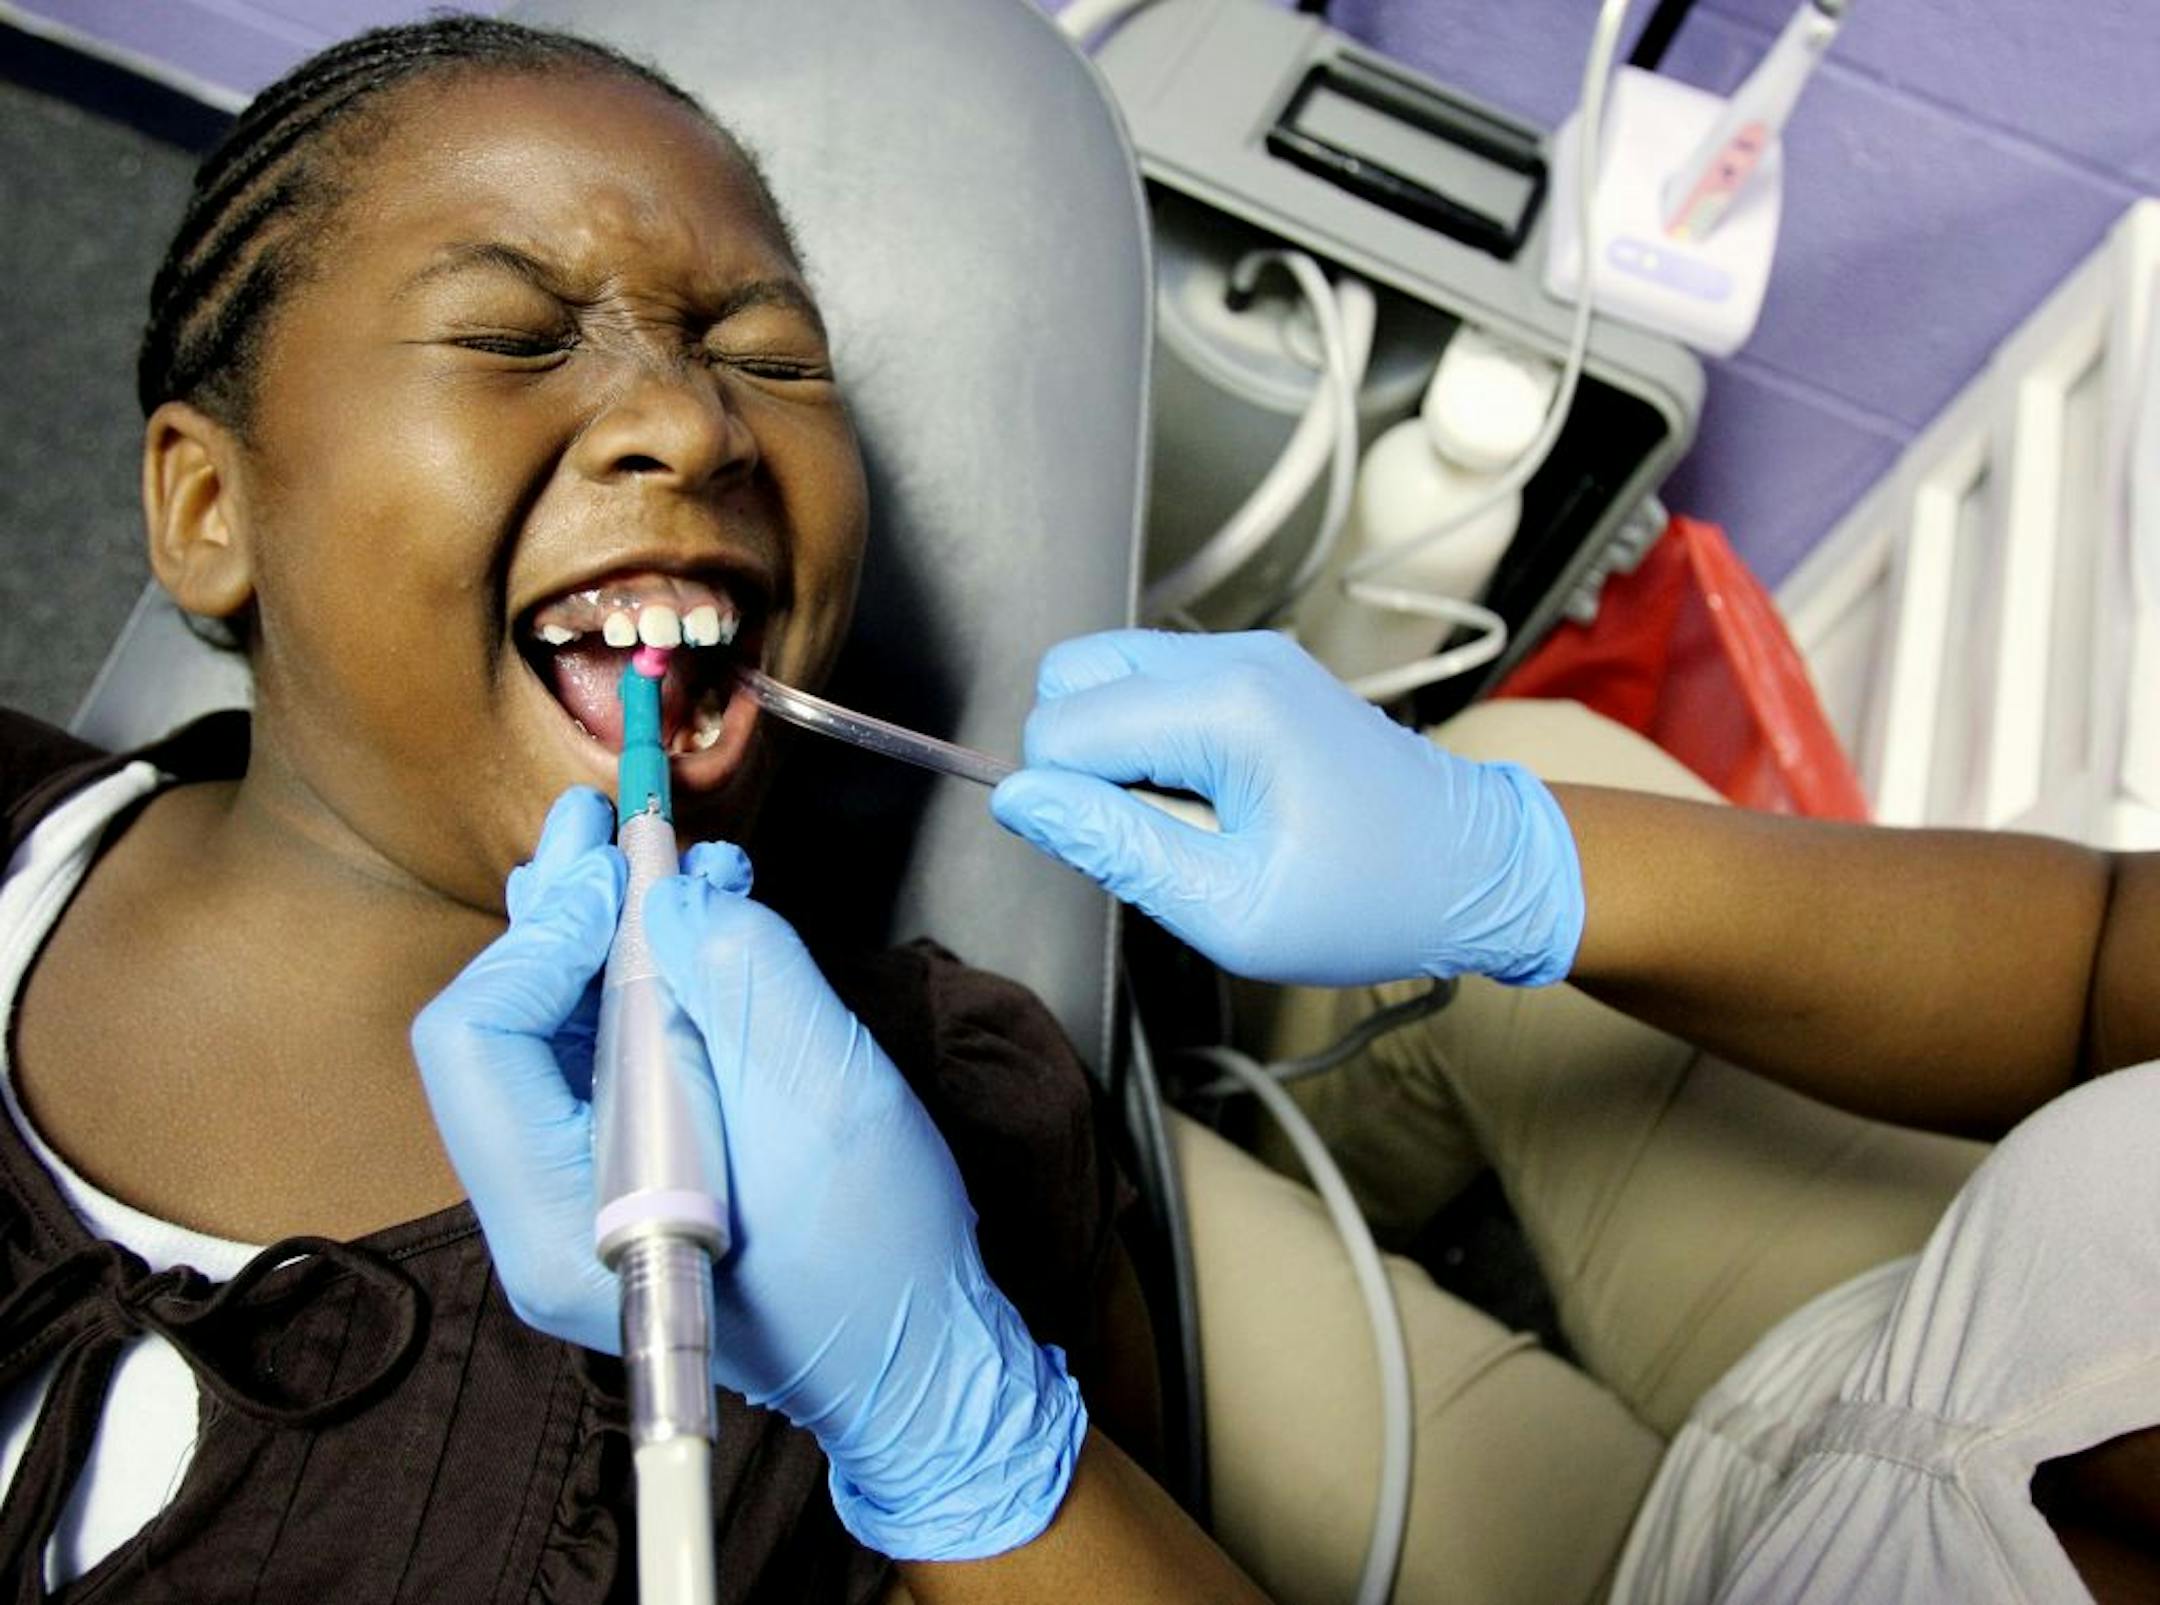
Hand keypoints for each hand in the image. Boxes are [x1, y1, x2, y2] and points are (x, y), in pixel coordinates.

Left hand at [411, 789, 1084, 1561]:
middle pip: (502, 1029)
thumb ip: (743, 979)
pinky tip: (683, 928)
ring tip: (640, 855)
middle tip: (600, 821)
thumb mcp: (827, 1099)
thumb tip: (671, 896)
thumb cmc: (881, 1260)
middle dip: (559, 913)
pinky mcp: (630, 1179)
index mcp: (562, 1225)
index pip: (481, 1043)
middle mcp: (545, 1217)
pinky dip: (636, 983)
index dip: (544, 935)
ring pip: (549, 1037)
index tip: (620, 874)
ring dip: (598, 936)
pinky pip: (601, 1063)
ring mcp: (583, 1200)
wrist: (922, 1361)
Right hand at [990, 629, 1583, 986]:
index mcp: (1228, 708)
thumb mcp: (1230, 908)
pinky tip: (1216, 799)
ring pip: (1106, 676)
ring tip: (1196, 819)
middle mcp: (1234, 658)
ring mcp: (1249, 655)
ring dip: (1120, 753)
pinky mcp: (1258, 669)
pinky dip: (1157, 743)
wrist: (1478, 871)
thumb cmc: (1373, 900)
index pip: (1061, 727)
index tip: (1133, 854)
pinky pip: (1155, 687)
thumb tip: (1021, 802)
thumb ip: (1114, 847)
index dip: (1071, 804)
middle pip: (1070, 678)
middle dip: (1084, 763)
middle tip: (1162, 835)